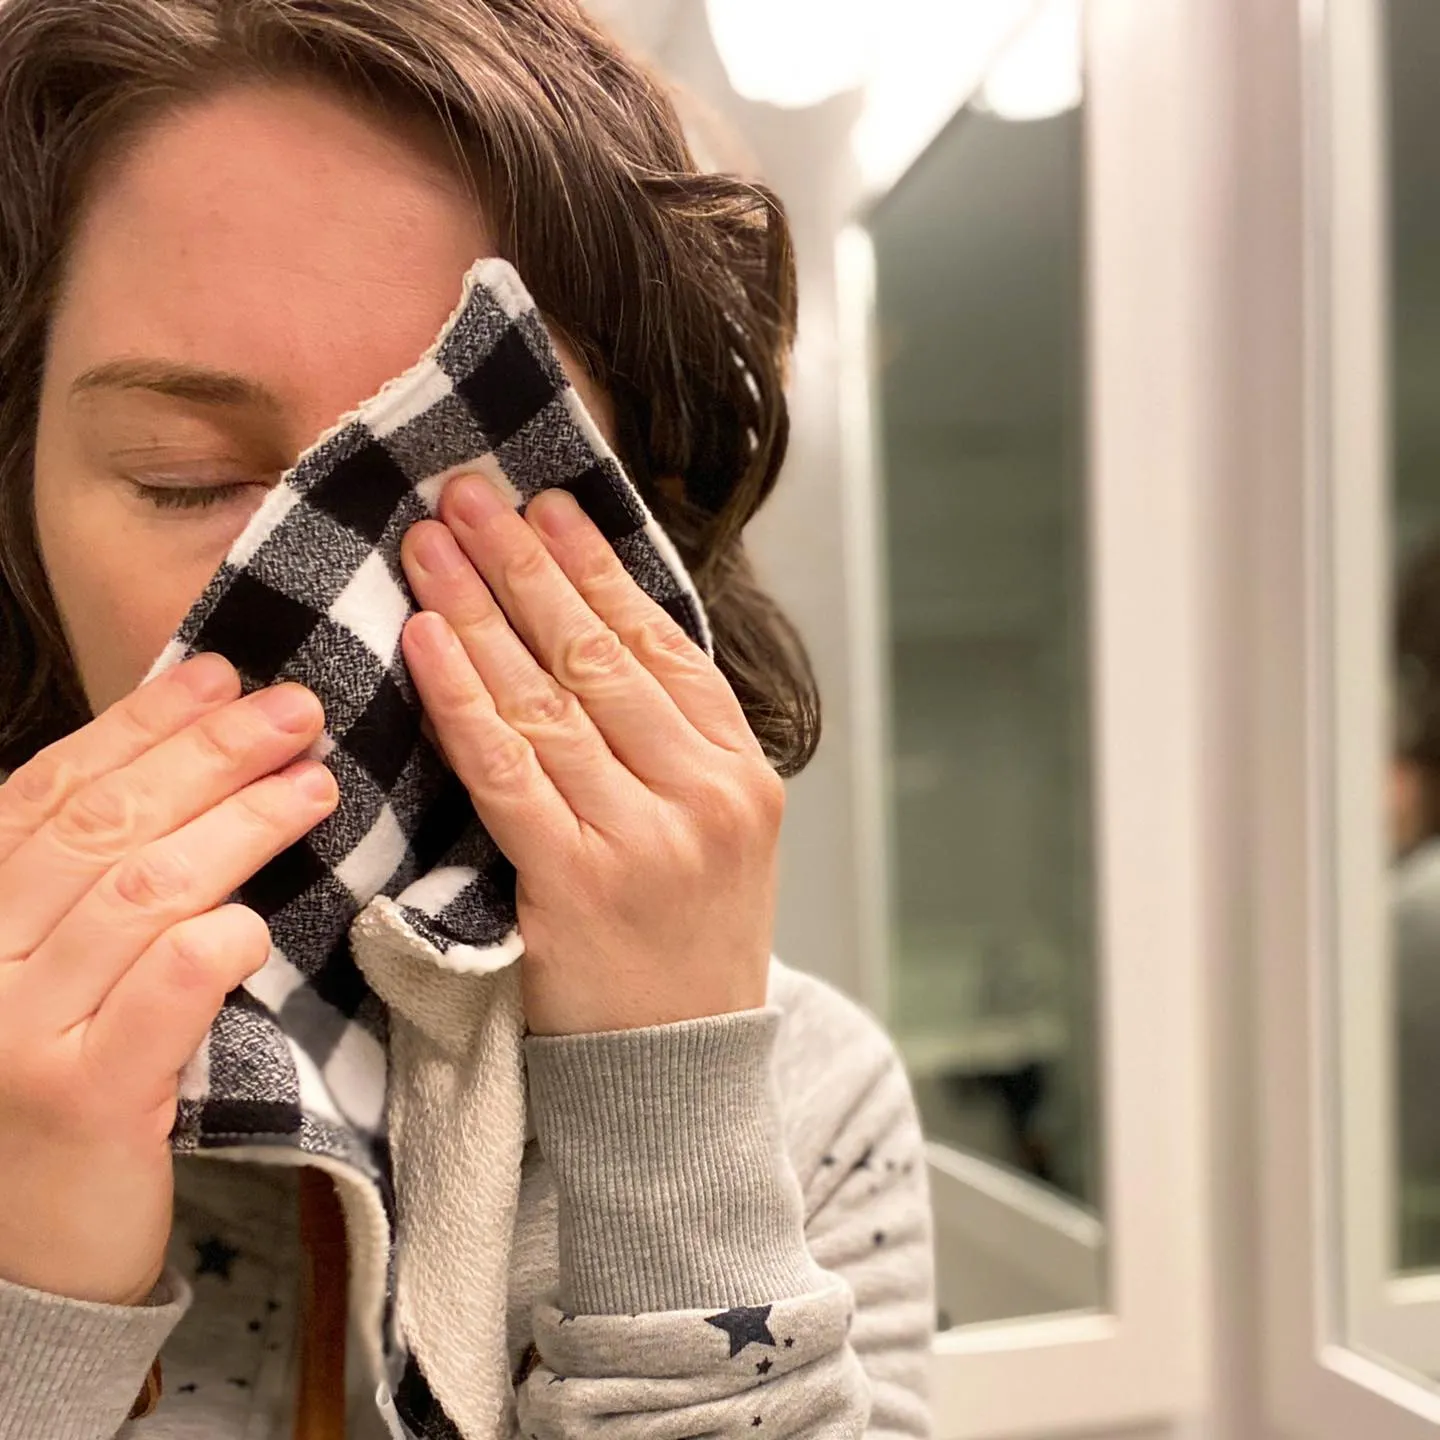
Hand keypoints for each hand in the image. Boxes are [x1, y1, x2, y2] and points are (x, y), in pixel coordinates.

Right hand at [0, 656, 336, 1304]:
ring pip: (140, 894)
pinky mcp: (79, 1101)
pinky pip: (160, 996)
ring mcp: (15, 1032)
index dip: (140, 723)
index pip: (51, 789)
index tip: (219, 672)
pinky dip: (212, 946)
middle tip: (294, 711)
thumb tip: (182, 756)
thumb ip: (85, 878)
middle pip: (101, 826)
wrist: (17, 1251)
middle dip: (207, 754)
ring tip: (314, 786)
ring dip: (237, 827)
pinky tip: (256, 919)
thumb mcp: (41, 967)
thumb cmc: (49, 1082)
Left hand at [398, 474, 783, 1036]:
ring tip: (435, 546)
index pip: (664, 643)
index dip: (598, 566)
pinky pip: (508, 771)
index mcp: (742, 774)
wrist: (679, 1076)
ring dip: (483, 610)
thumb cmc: (685, 947)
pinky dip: (464, 700)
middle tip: (471, 496)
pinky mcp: (577, 886)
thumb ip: (670, 747)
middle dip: (527, 564)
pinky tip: (430, 641)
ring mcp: (646, 840)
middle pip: (602, 654)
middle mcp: (705, 795)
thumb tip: (587, 638)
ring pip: (550, 699)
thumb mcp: (715, 837)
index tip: (547, 505)